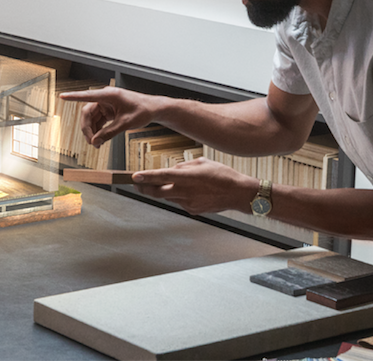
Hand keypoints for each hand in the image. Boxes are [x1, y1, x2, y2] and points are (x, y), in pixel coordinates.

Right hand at [59, 87, 155, 146]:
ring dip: (93, 132)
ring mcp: (106, 104)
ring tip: (97, 144)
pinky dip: (98, 130)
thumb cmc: (143, 110)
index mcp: (109, 95)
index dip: (73, 97)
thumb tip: (95, 141)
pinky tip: (100, 139)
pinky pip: (98, 120)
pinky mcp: (108, 110)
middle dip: (87, 129)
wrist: (153, 109)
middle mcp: (105, 98)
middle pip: (87, 113)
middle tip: (91, 142)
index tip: (62, 96)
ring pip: (92, 118)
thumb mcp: (126, 123)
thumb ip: (109, 133)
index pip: (87, 96)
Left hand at [131, 158, 257, 214]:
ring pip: (167, 197)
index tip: (134, 177)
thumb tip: (174, 169)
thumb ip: (184, 165)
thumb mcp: (202, 162)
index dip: (146, 177)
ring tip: (161, 184)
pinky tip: (186, 191)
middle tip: (137, 184)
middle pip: (157, 192)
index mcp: (187, 177)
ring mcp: (188, 203)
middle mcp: (185, 192)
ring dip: (162, 191)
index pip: (161, 176)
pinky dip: (178, 196)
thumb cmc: (223, 176)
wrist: (239, 194)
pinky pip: (179, 202)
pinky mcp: (193, 210)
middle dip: (144, 188)